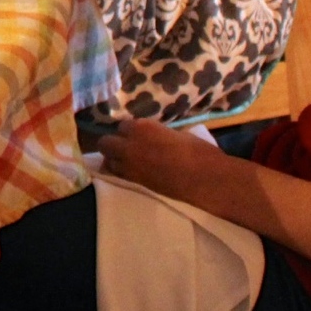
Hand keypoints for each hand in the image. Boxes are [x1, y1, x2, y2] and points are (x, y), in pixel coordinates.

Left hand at [97, 119, 227, 206]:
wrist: (205, 179)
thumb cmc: (197, 151)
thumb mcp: (174, 133)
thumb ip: (156, 133)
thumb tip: (151, 137)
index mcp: (142, 128)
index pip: (123, 126)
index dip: (129, 131)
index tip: (136, 134)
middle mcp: (130, 145)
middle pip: (106, 143)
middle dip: (113, 143)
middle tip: (125, 146)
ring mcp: (130, 166)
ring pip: (108, 161)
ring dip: (114, 159)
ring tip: (126, 161)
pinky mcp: (135, 184)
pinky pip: (117, 175)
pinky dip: (120, 172)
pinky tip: (130, 172)